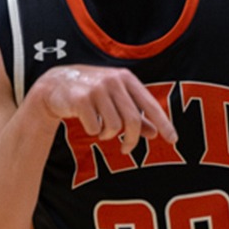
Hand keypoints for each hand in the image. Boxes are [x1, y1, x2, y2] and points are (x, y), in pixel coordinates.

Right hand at [29, 65, 176, 153]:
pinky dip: (93, 132)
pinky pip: (94, 128)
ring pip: (113, 126)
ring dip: (108, 135)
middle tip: (125, 150)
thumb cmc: (91, 92)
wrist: (55, 84)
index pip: (151, 105)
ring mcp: (96, 89)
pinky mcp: (80, 99)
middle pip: (132, 121)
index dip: (164, 124)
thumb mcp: (116, 99)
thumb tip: (154, 133)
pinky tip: (88, 123)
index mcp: (126, 79)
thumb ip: (136, 115)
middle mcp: (113, 81)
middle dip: (131, 140)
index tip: (173, 140)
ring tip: (101, 130)